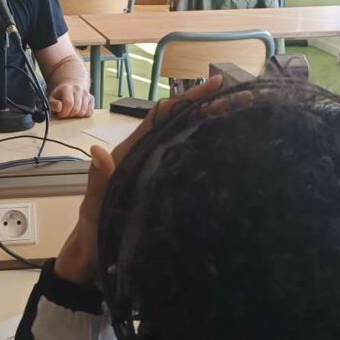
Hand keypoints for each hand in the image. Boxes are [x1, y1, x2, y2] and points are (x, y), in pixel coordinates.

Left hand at [47, 83, 94, 118]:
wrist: (71, 85)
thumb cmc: (60, 95)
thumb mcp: (52, 98)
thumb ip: (53, 104)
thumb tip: (59, 107)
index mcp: (67, 88)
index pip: (68, 103)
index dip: (63, 112)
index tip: (60, 113)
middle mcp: (78, 89)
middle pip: (76, 109)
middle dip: (69, 114)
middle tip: (65, 113)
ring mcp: (86, 94)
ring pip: (83, 112)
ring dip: (76, 115)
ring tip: (71, 111)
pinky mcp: (91, 99)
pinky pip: (90, 112)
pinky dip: (84, 115)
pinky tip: (78, 111)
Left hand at [55, 76, 240, 285]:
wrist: (93, 254)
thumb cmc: (92, 229)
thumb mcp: (94, 204)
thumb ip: (98, 180)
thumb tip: (98, 152)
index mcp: (131, 152)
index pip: (161, 117)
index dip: (185, 98)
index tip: (214, 85)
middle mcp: (147, 156)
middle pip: (180, 123)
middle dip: (209, 108)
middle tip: (245, 97)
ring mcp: (157, 170)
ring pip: (187, 141)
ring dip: (213, 126)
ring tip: (246, 116)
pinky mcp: (165, 187)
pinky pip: (188, 163)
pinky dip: (208, 153)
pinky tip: (231, 152)